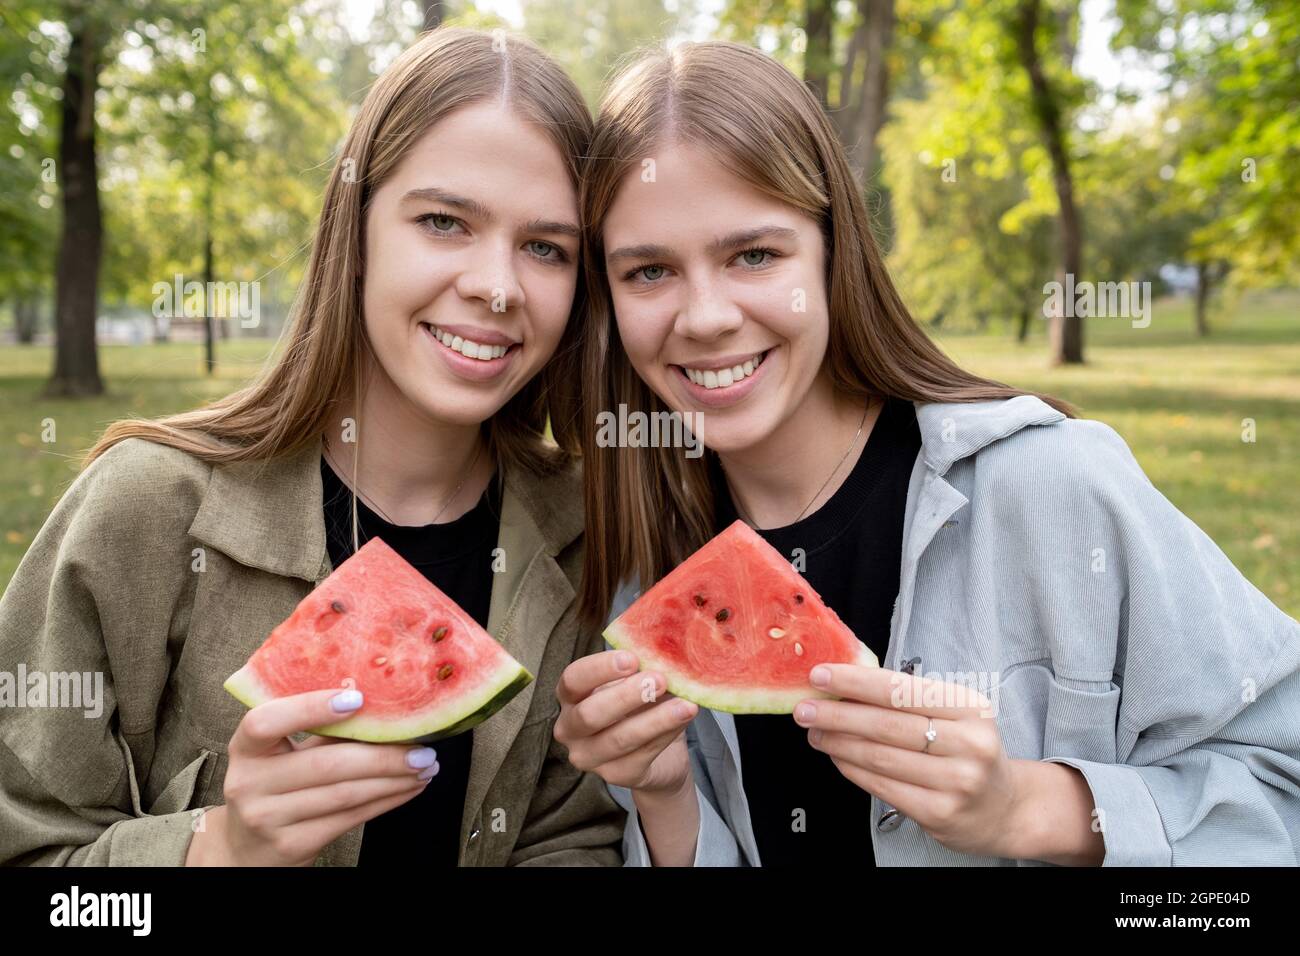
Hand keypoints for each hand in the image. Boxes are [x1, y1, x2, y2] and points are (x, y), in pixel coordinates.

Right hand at [186, 687, 436, 865]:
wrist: (247, 848)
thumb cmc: (275, 786)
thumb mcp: (281, 754)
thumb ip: (317, 731)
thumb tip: (381, 703)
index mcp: (245, 748)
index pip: (265, 722)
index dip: (310, 708)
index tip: (358, 698)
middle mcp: (249, 783)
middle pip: (326, 764)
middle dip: (383, 755)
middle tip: (423, 747)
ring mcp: (268, 818)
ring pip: (344, 793)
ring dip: (393, 779)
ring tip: (424, 766)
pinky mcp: (291, 844)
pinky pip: (349, 818)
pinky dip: (386, 801)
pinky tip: (408, 789)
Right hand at [554, 650, 696, 794]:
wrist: (658, 754)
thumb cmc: (639, 707)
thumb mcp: (634, 682)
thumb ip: (640, 668)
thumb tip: (663, 651)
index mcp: (570, 697)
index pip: (573, 679)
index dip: (600, 668)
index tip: (632, 658)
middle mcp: (570, 729)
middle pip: (590, 714)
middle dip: (626, 696)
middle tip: (660, 680)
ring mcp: (590, 757)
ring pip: (619, 739)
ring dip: (655, 719)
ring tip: (686, 704)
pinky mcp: (616, 776)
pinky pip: (642, 755)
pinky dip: (666, 735)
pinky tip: (684, 720)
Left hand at [794, 664, 1022, 857]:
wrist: (1005, 808)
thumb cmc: (968, 751)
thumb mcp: (954, 715)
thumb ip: (907, 700)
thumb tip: (844, 685)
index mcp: (970, 708)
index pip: (901, 689)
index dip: (855, 681)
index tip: (821, 675)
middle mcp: (968, 743)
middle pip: (886, 724)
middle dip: (836, 714)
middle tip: (804, 707)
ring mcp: (956, 781)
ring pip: (880, 757)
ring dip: (838, 742)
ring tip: (815, 732)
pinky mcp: (940, 813)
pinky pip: (882, 786)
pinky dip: (852, 768)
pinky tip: (836, 756)